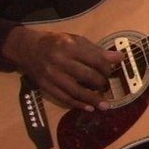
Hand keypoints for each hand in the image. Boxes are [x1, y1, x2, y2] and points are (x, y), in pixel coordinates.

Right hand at [2, 26, 122, 110]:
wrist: (28, 49)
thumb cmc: (56, 43)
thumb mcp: (76, 40)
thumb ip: (97, 50)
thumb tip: (119, 58)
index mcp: (70, 46)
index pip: (95, 60)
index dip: (107, 68)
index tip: (112, 71)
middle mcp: (60, 61)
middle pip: (87, 76)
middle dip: (101, 83)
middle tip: (107, 85)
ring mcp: (52, 76)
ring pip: (76, 91)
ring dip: (92, 99)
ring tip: (105, 105)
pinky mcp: (46, 87)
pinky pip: (64, 98)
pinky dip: (78, 105)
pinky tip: (89, 108)